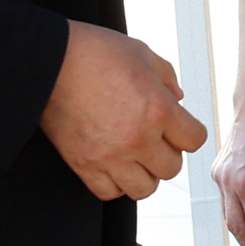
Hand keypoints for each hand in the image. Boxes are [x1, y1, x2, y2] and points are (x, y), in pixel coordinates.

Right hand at [43, 21, 205, 201]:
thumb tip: (178, 98)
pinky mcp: (84, 165)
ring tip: (135, 156)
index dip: (189, 132)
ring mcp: (110, 156)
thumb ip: (167, 78)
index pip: (195, 140)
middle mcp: (138, 138)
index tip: (178, 127)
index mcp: (159, 109)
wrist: (48, 62)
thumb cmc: (94, 52)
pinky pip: (109, 192)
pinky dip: (115, 183)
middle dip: (167, 152)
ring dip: (144, 173)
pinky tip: (113, 164)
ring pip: (144, 189)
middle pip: (172, 168)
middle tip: (154, 139)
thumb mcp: (142, 53)